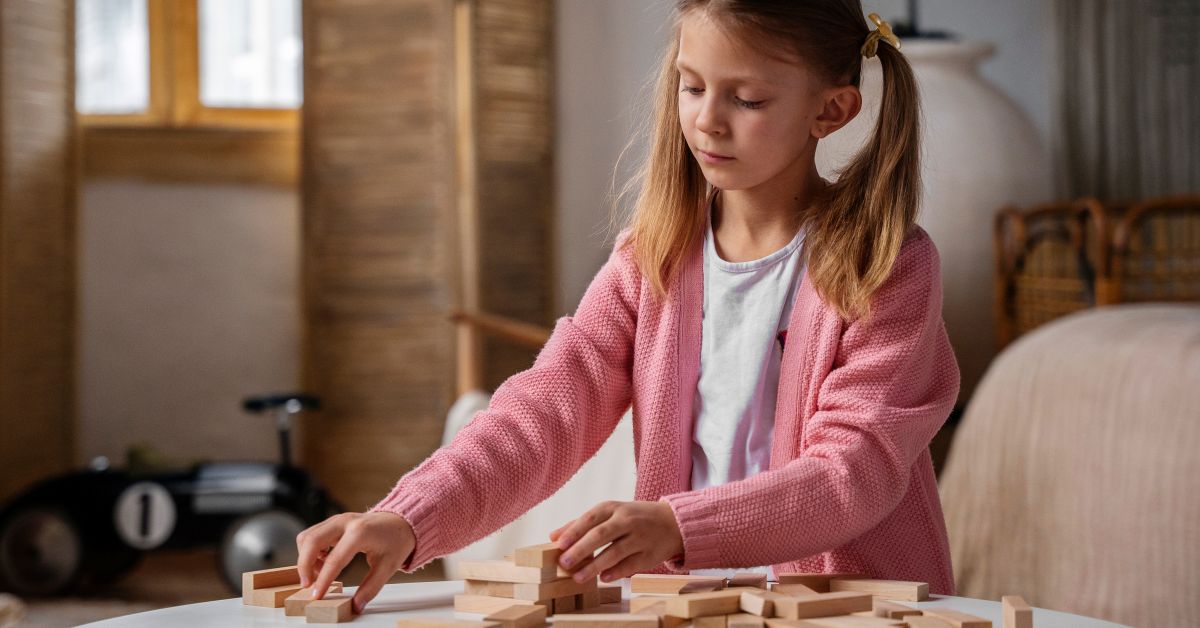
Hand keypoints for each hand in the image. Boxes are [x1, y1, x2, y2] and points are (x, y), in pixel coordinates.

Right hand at [295, 511, 415, 613]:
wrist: (400, 521)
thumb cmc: (396, 541)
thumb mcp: (389, 566)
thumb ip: (371, 587)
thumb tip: (357, 606)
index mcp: (360, 532)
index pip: (334, 559)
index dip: (323, 580)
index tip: (317, 596)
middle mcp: (345, 522)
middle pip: (311, 541)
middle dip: (304, 565)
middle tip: (308, 586)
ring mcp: (337, 519)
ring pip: (307, 536)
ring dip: (306, 557)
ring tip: (321, 573)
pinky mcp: (333, 522)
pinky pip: (312, 534)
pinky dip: (310, 550)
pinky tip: (324, 562)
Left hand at [549, 500, 683, 582]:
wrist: (672, 522)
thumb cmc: (632, 518)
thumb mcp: (609, 513)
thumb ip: (581, 523)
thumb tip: (553, 536)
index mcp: (614, 508)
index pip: (590, 518)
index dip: (574, 531)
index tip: (558, 545)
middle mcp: (627, 521)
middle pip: (601, 534)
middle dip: (581, 549)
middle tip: (564, 563)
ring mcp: (640, 537)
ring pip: (615, 552)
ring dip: (595, 566)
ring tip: (578, 577)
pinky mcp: (650, 554)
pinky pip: (631, 565)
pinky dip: (616, 572)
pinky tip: (603, 578)